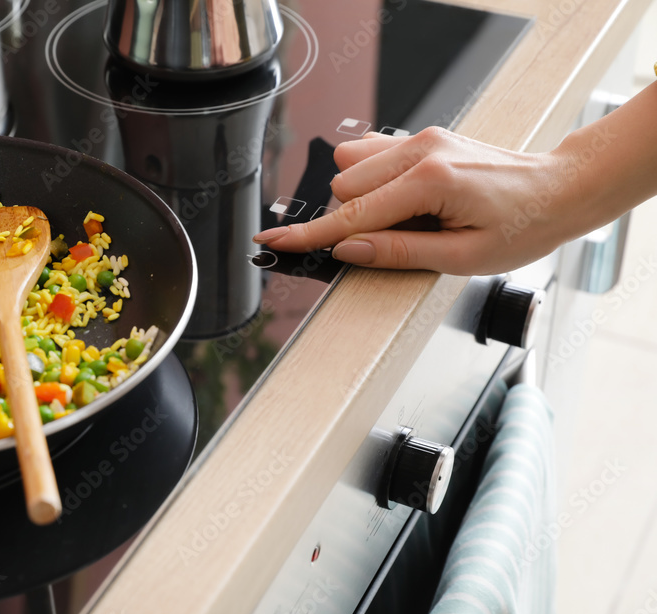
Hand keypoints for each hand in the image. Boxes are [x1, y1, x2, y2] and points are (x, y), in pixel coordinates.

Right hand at [253, 126, 590, 274]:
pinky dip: (370, 177)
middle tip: (397, 240)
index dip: (309, 236)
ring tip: (403, 219)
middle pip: (344, 188)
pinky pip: (368, 151)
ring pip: (350, 166)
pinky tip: (399, 197)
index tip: (273, 243)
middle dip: (352, 221)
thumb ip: (399, 252)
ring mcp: (420, 139)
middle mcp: (420, 152)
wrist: (559, 189)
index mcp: (430, 183)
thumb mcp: (463, 258)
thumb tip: (349, 249)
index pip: (352, 215)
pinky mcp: (422, 137)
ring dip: (361, 198)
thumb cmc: (523, 225)